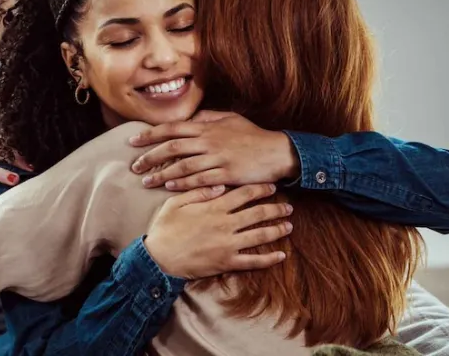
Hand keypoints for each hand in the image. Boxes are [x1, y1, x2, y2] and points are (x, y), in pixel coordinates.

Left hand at [129, 111, 299, 190]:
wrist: (278, 151)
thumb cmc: (252, 135)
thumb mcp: (229, 118)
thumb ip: (206, 118)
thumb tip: (187, 119)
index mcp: (206, 127)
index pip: (171, 128)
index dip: (150, 134)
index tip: (133, 141)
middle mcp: (209, 141)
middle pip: (172, 148)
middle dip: (150, 157)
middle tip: (134, 166)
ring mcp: (218, 159)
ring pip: (183, 166)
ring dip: (162, 174)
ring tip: (146, 181)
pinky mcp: (227, 175)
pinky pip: (199, 180)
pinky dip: (182, 184)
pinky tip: (169, 187)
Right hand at [144, 183, 292, 279]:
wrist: (159, 258)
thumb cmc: (164, 228)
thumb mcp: (175, 203)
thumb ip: (198, 192)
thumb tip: (220, 185)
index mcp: (213, 207)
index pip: (243, 194)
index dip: (260, 189)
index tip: (271, 186)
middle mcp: (225, 224)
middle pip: (258, 213)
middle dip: (275, 208)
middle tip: (287, 206)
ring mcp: (229, 244)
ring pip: (260, 235)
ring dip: (277, 230)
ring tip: (289, 226)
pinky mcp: (227, 262)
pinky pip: (253, 261)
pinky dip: (269, 259)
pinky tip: (281, 255)